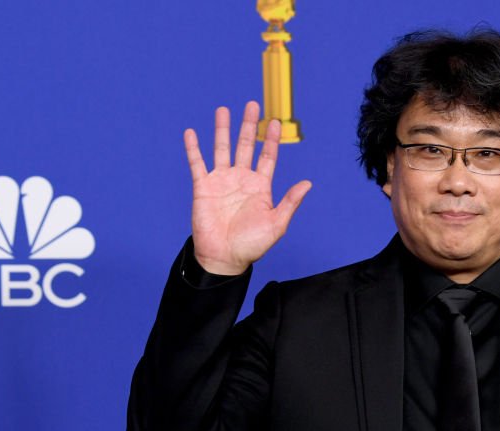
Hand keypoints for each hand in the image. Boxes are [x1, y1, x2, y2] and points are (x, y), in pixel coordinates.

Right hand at [184, 101, 311, 274]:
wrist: (225, 257)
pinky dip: (194, 148)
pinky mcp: (203, 187)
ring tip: (223, 109)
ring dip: (222, 130)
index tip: (275, 122)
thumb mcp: (277, 223)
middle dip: (249, 126)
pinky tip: (191, 133)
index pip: (267, 157)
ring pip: (222, 149)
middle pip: (245, 146)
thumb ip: (290, 202)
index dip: (271, 140)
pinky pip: (197, 164)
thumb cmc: (252, 244)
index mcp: (260, 187)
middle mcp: (241, 180)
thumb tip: (308, 183)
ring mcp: (221, 181)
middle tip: (252, 105)